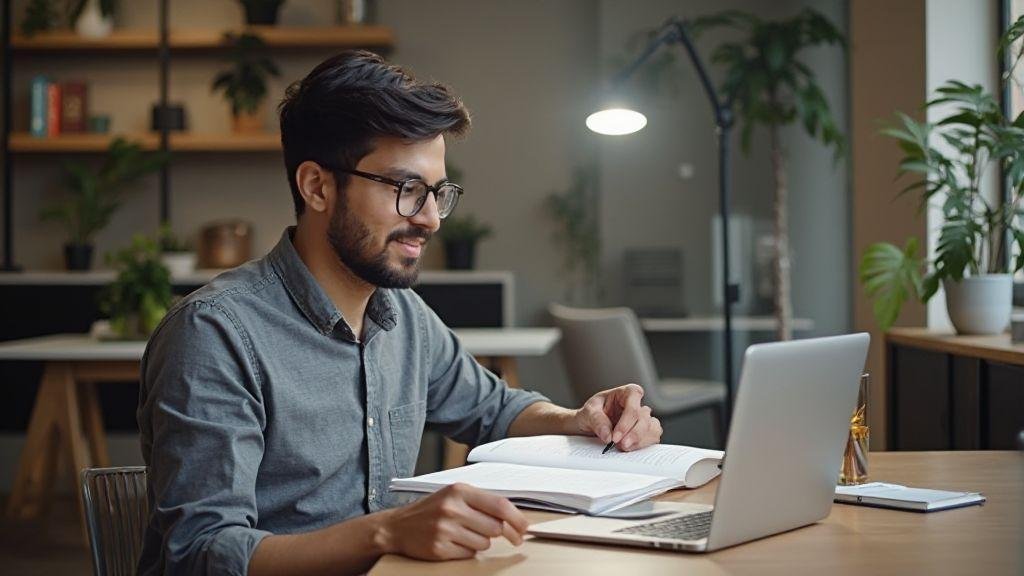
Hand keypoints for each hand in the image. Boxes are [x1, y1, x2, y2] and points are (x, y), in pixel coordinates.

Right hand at [376, 483, 528, 559]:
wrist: (397, 526)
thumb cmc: (431, 510)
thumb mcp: (454, 496)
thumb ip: (481, 502)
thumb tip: (514, 518)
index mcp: (459, 490)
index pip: (499, 505)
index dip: (517, 519)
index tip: (524, 528)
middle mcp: (452, 508)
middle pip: (495, 527)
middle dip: (500, 533)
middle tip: (500, 534)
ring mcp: (444, 529)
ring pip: (485, 543)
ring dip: (481, 542)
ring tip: (464, 533)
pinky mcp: (439, 548)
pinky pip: (469, 554)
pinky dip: (467, 551)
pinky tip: (454, 542)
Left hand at [573, 383, 661, 451]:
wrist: (589, 425)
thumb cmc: (591, 413)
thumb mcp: (588, 412)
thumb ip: (597, 420)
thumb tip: (608, 436)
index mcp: (627, 393)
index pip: (633, 405)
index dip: (626, 422)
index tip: (615, 437)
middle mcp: (639, 404)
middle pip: (644, 419)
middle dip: (634, 435)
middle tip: (620, 446)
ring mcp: (644, 419)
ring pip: (652, 429)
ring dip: (640, 442)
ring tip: (623, 448)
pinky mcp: (646, 432)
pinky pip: (652, 439)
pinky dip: (642, 446)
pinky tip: (630, 449)